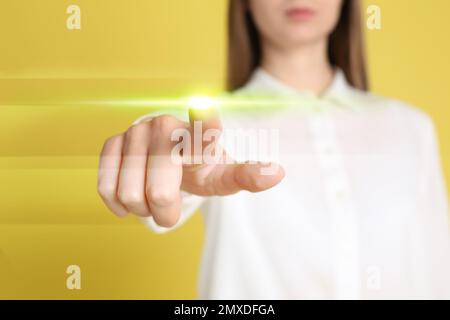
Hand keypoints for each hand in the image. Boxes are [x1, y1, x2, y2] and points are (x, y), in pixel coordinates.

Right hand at [97, 108, 284, 226]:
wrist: (170, 159)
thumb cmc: (200, 169)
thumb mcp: (223, 176)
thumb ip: (247, 176)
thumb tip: (278, 173)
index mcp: (200, 134)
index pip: (204, 130)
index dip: (204, 125)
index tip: (206, 113)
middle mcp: (167, 126)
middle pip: (161, 192)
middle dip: (165, 212)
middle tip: (169, 209)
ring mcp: (137, 132)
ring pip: (130, 194)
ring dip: (142, 208)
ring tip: (152, 199)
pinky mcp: (112, 142)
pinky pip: (106, 186)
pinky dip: (118, 203)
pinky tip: (129, 199)